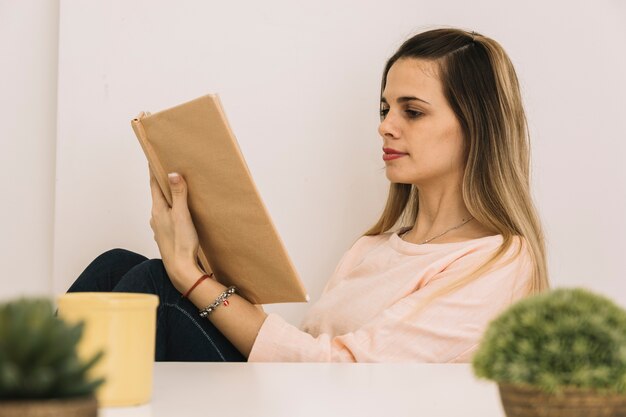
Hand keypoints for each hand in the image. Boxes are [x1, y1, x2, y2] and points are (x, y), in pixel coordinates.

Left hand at [149, 168, 199, 288]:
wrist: (181, 269)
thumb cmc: (181, 243)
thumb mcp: (182, 215)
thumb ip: (178, 194)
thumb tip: (172, 173)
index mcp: (158, 210)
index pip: (154, 185)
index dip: (154, 170)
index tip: (153, 157)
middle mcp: (156, 218)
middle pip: (158, 194)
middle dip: (163, 182)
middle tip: (168, 168)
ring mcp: (161, 228)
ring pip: (164, 207)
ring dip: (169, 197)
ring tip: (177, 188)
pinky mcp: (168, 236)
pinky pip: (169, 217)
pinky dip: (173, 210)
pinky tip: (181, 212)